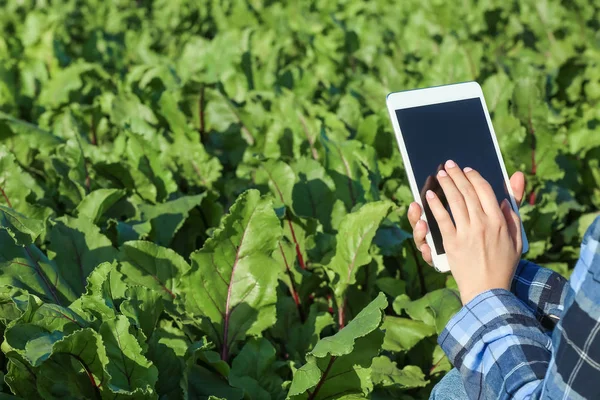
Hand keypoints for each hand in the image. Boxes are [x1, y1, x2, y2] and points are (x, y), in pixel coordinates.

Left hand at [409, 160, 523, 303]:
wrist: (488, 290)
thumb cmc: (503, 264)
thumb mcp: (517, 238)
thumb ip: (513, 212)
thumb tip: (511, 189)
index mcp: (499, 221)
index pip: (485, 190)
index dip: (475, 177)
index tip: (467, 169)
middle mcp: (483, 223)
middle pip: (467, 192)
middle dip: (457, 175)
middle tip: (448, 165)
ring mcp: (467, 233)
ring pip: (454, 201)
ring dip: (445, 185)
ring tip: (439, 175)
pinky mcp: (452, 243)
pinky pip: (442, 219)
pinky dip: (434, 205)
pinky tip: (429, 195)